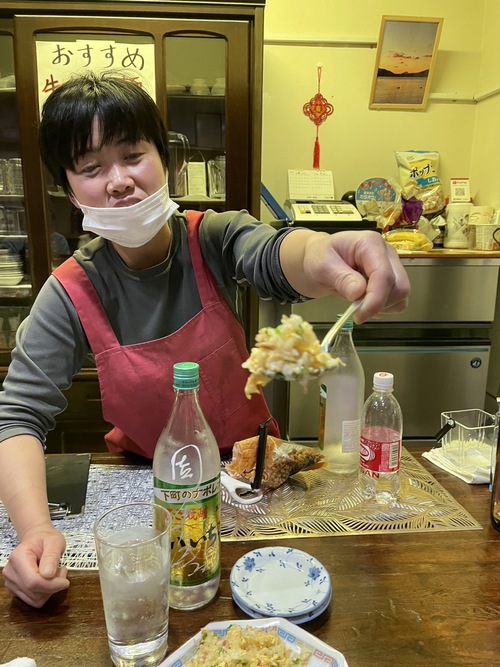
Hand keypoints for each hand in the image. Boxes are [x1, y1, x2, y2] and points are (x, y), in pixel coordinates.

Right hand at [3, 525, 68, 607]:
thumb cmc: (46, 539)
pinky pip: (33, 600)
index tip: (65, 581)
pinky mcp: (15, 589)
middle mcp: (11, 572)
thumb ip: (52, 556)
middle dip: (53, 586)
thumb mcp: (55, 541)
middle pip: (34, 592)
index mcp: (18, 557)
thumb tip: (48, 574)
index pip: (33, 581)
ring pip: (34, 599)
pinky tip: (48, 580)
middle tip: (62, 571)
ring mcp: (11, 582)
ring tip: (55, 573)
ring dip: (50, 591)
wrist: (36, 540)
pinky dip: (45, 593)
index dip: (51, 585)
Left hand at [282, 229, 409, 320]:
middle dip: (379, 304)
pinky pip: (397, 302)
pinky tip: (365, 305)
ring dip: (381, 308)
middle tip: (355, 311)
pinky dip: (383, 309)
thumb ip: (341, 277)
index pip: (383, 274)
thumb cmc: (320, 257)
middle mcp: (386, 253)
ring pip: (401, 296)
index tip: (360, 315)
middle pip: (399, 286)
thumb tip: (358, 292)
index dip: (376, 298)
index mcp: (370, 243)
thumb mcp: (323, 265)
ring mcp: (391, 267)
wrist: (320, 260)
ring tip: (357, 304)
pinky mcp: (391, 281)